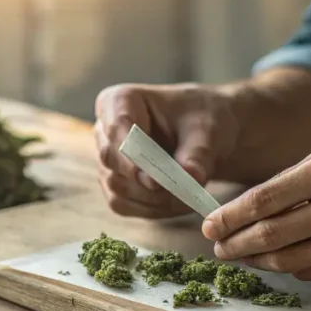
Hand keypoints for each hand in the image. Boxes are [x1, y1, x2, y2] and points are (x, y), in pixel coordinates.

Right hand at [94, 83, 239, 217]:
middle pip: (111, 160)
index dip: (132, 156)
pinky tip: (179, 203)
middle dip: (145, 180)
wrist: (206, 136)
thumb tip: (192, 178)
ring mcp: (107, 161)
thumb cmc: (202, 121)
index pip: (116, 128)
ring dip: (153, 199)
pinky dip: (152, 209)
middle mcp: (105, 130)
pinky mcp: (114, 185)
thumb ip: (197, 154)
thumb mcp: (206, 131)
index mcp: (119, 101)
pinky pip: (123, 204)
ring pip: (117, 187)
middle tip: (180, 192)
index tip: (154, 181)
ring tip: (189, 198)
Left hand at [201, 148, 310, 281]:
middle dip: (236, 243)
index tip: (210, 225)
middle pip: (270, 233)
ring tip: (243, 257)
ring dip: (258, 261)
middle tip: (219, 248)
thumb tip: (250, 206)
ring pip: (288, 258)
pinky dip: (292, 268)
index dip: (230, 216)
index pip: (264, 198)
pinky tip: (282, 263)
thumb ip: (298, 179)